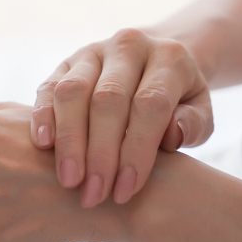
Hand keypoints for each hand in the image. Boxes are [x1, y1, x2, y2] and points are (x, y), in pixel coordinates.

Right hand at [30, 28, 212, 206]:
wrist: (153, 65)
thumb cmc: (178, 101)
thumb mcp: (199, 111)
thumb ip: (193, 124)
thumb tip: (171, 137)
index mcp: (169, 56)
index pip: (150, 103)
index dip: (136, 150)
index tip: (125, 191)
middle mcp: (129, 46)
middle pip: (107, 99)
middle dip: (99, 153)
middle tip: (93, 194)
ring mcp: (92, 52)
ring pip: (73, 92)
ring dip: (69, 140)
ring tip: (69, 180)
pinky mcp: (65, 64)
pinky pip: (48, 88)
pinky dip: (42, 117)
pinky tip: (42, 145)